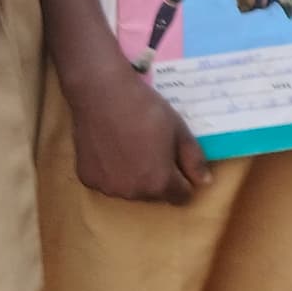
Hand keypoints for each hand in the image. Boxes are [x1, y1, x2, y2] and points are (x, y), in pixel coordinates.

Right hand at [66, 61, 211, 204]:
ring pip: (130, 190)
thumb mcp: (179, 130)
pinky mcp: (88, 179)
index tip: (177, 162)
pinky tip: (110, 148)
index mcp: (159, 183)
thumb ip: (194, 160)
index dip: (183, 180)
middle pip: (154, 195)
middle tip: (152, 149)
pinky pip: (107, 181)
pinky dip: (112, 171)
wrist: (102, 94)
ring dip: (134, 177)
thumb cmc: (146, 110)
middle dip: (158, 178)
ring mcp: (108, 188)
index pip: (180, 197)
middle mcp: (133, 193)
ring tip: (130, 147)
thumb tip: (204, 182)